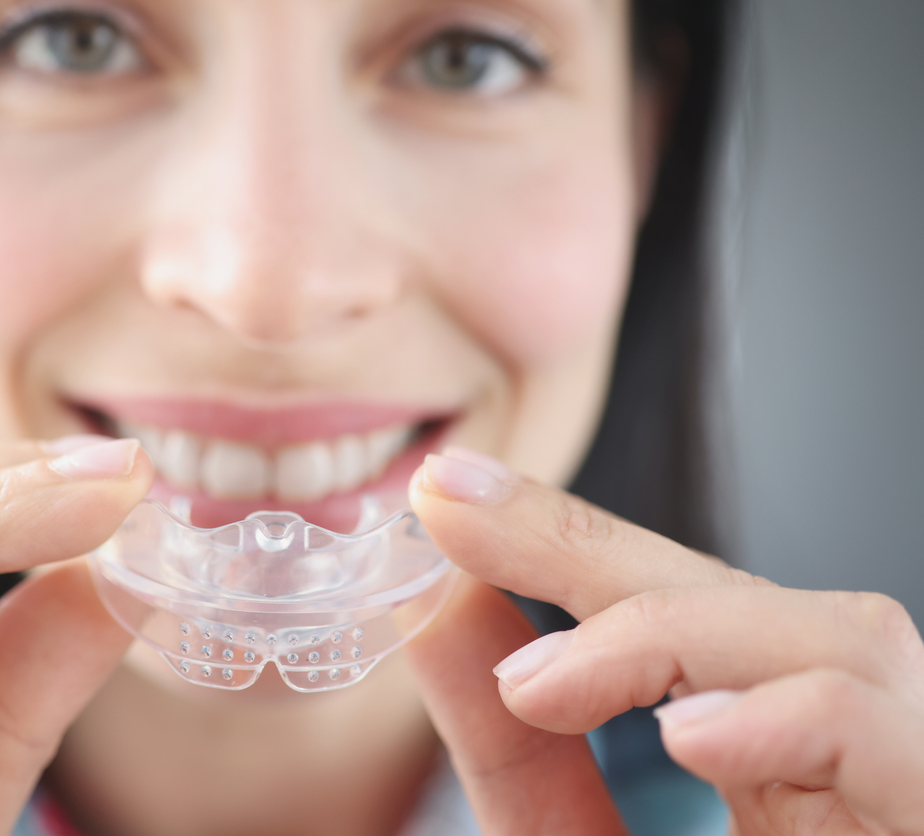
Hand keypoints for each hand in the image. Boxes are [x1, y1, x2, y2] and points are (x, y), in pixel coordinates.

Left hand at [405, 447, 923, 835]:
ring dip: (673, 632)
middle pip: (748, 604)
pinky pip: (882, 726)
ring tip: (540, 684)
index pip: (681, 614)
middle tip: (453, 506)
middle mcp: (850, 754)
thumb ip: (512, 754)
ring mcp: (903, 777)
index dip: (567, 545)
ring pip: (839, 639)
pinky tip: (688, 731)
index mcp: (769, 758)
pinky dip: (788, 714)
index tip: (447, 494)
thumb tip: (433, 610)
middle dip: (593, 550)